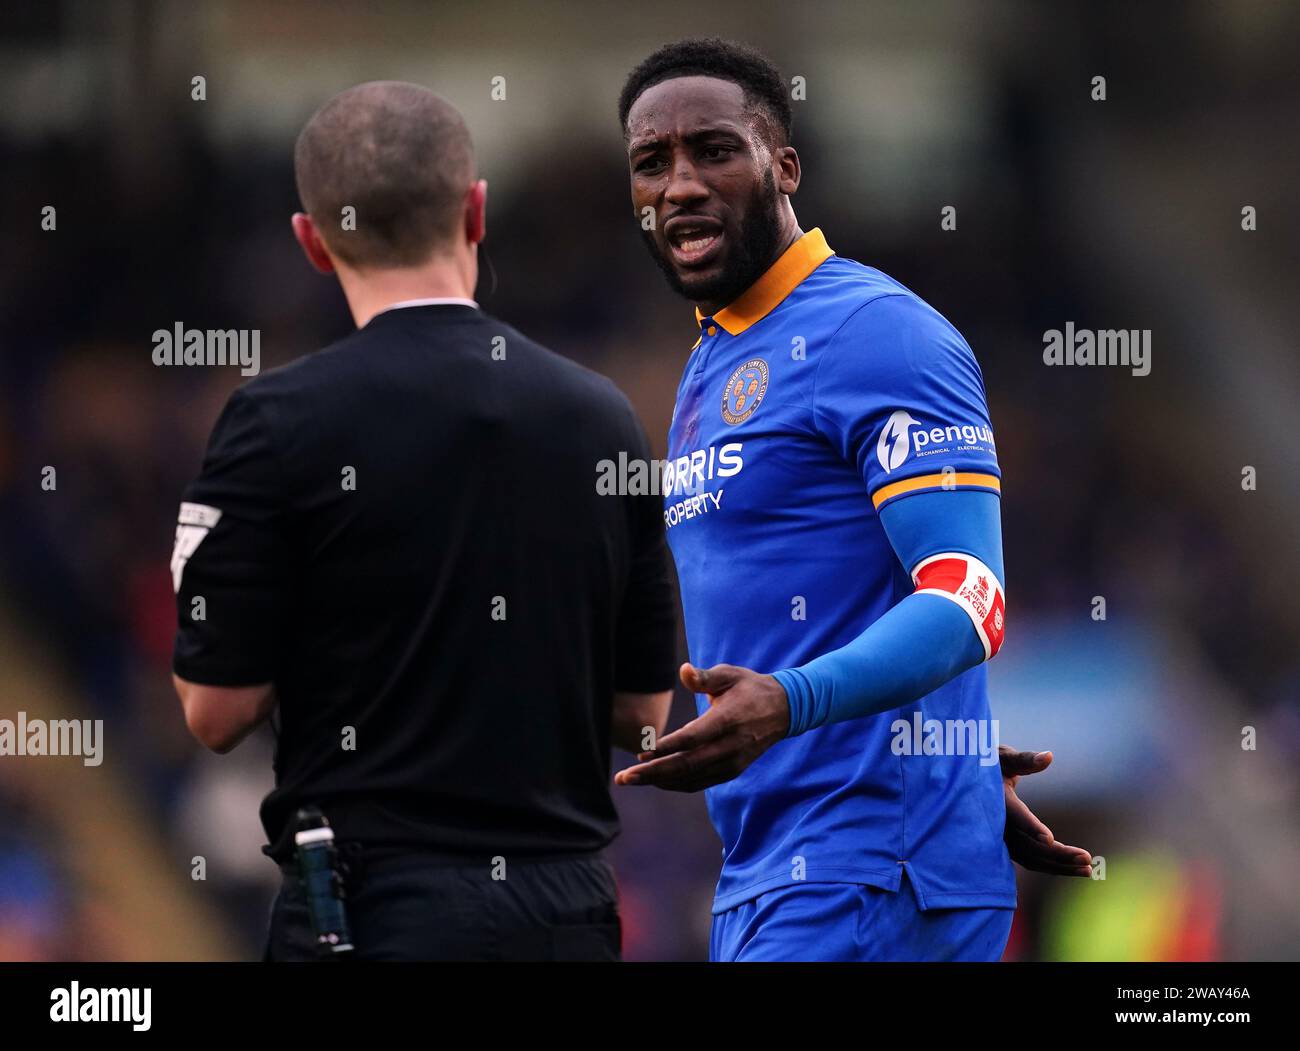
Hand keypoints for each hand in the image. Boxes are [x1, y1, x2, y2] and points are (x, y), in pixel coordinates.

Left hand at [613, 662, 789, 791]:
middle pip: (687, 765)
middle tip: (623, 778)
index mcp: (728, 720)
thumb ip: (705, 676)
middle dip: (652, 773)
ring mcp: (732, 762)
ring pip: (691, 778)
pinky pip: (700, 782)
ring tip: (629, 780)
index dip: (666, 747)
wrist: (784, 710)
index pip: (693, 739)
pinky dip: (675, 783)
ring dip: (659, 781)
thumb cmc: (749, 687)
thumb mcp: (729, 674)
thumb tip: (684, 671)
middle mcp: (730, 746)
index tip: (640, 752)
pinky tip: (655, 780)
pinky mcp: (732, 770)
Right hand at [999, 746, 1092, 875]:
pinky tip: (1071, 868)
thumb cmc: (992, 764)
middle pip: (1028, 845)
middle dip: (1057, 854)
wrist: (971, 781)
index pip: (1015, 815)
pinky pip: (1029, 860)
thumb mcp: (1005, 757)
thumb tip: (1048, 756)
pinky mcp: (1008, 847)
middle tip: (1087, 859)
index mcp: (997, 799)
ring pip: (1030, 859)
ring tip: (1087, 870)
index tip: (1049, 839)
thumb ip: (1025, 759)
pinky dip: (1050, 866)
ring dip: (1058, 866)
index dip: (1030, 827)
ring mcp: (1001, 839)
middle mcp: (997, 824)